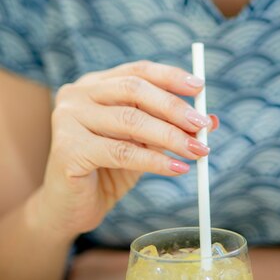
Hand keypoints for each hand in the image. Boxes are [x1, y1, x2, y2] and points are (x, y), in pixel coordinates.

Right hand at [38, 61, 216, 240]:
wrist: (69, 208)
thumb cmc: (108, 170)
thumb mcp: (143, 142)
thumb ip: (170, 126)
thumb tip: (211, 120)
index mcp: (95, 84)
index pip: (137, 71)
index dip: (170, 76)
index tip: (200, 87)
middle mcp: (77, 94)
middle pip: (134, 90)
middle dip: (173, 107)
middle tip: (201, 124)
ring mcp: (68, 119)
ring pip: (130, 121)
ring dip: (170, 136)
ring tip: (198, 150)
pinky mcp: (68, 149)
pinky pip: (121, 153)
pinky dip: (154, 161)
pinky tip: (177, 168)